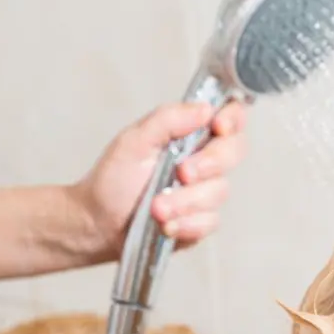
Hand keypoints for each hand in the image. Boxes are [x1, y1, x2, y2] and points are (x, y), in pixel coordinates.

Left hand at [71, 101, 247, 256]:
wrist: (98, 222)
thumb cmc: (114, 179)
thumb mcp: (134, 140)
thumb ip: (168, 120)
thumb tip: (204, 109)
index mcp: (190, 133)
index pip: (230, 116)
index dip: (233, 118)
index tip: (218, 126)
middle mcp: (204, 160)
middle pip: (234, 151)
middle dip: (209, 164)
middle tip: (181, 173)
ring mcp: (205, 192)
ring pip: (219, 191)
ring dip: (185, 201)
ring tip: (156, 208)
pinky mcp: (201, 221)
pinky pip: (210, 221)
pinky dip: (186, 224)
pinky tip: (166, 225)